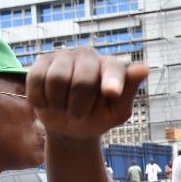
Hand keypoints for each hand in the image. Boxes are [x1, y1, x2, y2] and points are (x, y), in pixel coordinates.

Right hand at [27, 46, 148, 138]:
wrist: (69, 126)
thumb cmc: (98, 117)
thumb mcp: (116, 112)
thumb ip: (128, 91)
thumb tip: (144, 68)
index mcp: (111, 66)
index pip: (113, 70)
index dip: (112, 82)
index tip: (111, 93)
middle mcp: (89, 55)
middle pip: (82, 81)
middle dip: (79, 107)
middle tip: (79, 113)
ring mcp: (64, 56)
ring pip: (57, 80)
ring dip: (60, 104)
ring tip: (65, 106)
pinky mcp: (41, 62)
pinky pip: (36, 81)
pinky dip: (42, 100)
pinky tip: (49, 101)